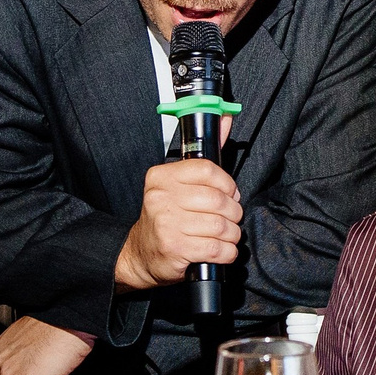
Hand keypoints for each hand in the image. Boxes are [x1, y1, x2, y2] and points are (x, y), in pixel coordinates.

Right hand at [114, 159, 243, 291]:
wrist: (141, 254)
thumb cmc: (164, 219)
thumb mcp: (176, 186)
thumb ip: (202, 159)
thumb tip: (225, 120)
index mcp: (162, 177)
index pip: (207, 169)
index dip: (227, 184)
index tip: (230, 193)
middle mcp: (161, 198)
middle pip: (217, 200)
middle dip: (233, 212)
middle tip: (231, 218)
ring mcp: (167, 224)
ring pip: (220, 226)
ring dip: (231, 234)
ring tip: (226, 235)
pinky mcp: (175, 248)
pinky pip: (216, 249)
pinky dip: (227, 252)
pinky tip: (221, 250)